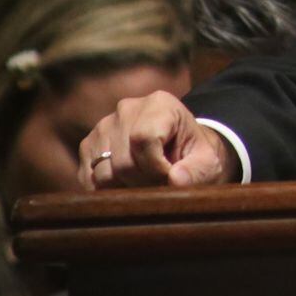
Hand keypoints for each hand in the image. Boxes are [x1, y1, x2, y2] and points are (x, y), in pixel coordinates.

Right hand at [77, 91, 238, 189]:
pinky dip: (106, 190)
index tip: (170, 176)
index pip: (144, 138)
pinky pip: (89, 178)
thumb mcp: (207, 163)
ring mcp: (103, 126)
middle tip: (159, 185)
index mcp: (159, 104)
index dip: (156, 167)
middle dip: (143, 182)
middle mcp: (127, 109)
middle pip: (123, 161)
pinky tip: (126, 185)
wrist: (177, 150)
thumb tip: (176, 179)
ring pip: (103, 173)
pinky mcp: (88, 145)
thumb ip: (197, 171)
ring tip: (145, 183)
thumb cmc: (193, 155)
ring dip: (124, 188)